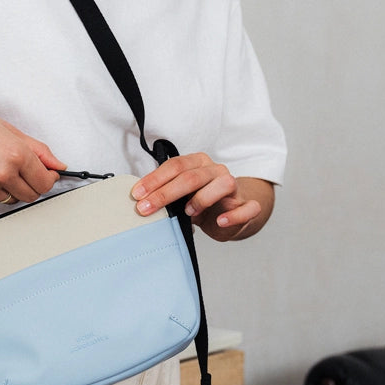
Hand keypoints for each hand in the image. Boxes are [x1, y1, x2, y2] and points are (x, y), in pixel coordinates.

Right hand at [0, 97, 65, 203]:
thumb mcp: (8, 129)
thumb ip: (37, 150)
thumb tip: (56, 164)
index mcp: (15, 155)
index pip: (45, 182)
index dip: (49, 178)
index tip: (48, 173)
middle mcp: (2, 174)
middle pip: (32, 195)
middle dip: (34, 184)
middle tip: (28, 170)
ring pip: (13, 199)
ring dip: (14, 187)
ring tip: (1, 166)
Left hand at [130, 153, 273, 241]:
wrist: (233, 210)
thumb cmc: (202, 200)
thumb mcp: (181, 195)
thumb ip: (166, 194)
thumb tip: (140, 201)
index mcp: (197, 163)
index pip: (174, 166)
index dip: (154, 180)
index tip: (137, 195)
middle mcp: (215, 170)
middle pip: (191, 177)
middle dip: (165, 193)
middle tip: (146, 208)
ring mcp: (234, 186)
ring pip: (222, 184)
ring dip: (202, 198)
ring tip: (188, 212)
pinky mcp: (247, 205)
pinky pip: (247, 207)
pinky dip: (233, 215)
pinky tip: (220, 221)